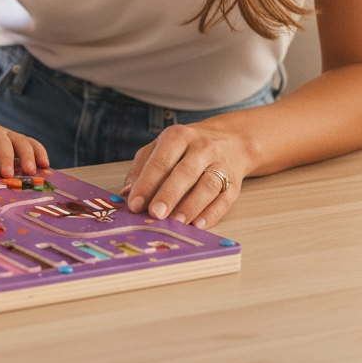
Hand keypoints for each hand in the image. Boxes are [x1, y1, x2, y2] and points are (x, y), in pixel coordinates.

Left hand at [0, 121, 49, 178]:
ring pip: (21, 141)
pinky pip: (32, 143)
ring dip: (27, 155)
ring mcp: (9, 134)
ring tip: (31, 172)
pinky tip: (45, 165)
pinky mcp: (19, 139)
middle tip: (9, 175)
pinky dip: (40, 151)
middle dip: (6, 158)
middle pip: (2, 141)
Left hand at [122, 121, 249, 228]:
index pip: (160, 160)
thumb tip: (127, 193)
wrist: (231, 139)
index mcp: (178, 136)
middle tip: (155, 214)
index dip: (147, 183)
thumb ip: (142, 168)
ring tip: (176, 223)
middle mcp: (201, 148)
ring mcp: (221, 164)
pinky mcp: (234, 183)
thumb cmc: (187, 146)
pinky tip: (199, 225)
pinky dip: (212, 214)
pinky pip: (224, 199)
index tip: (134, 204)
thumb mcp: (161, 147)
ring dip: (191, 206)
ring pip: (207, 185)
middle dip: (169, 194)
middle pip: (185, 172)